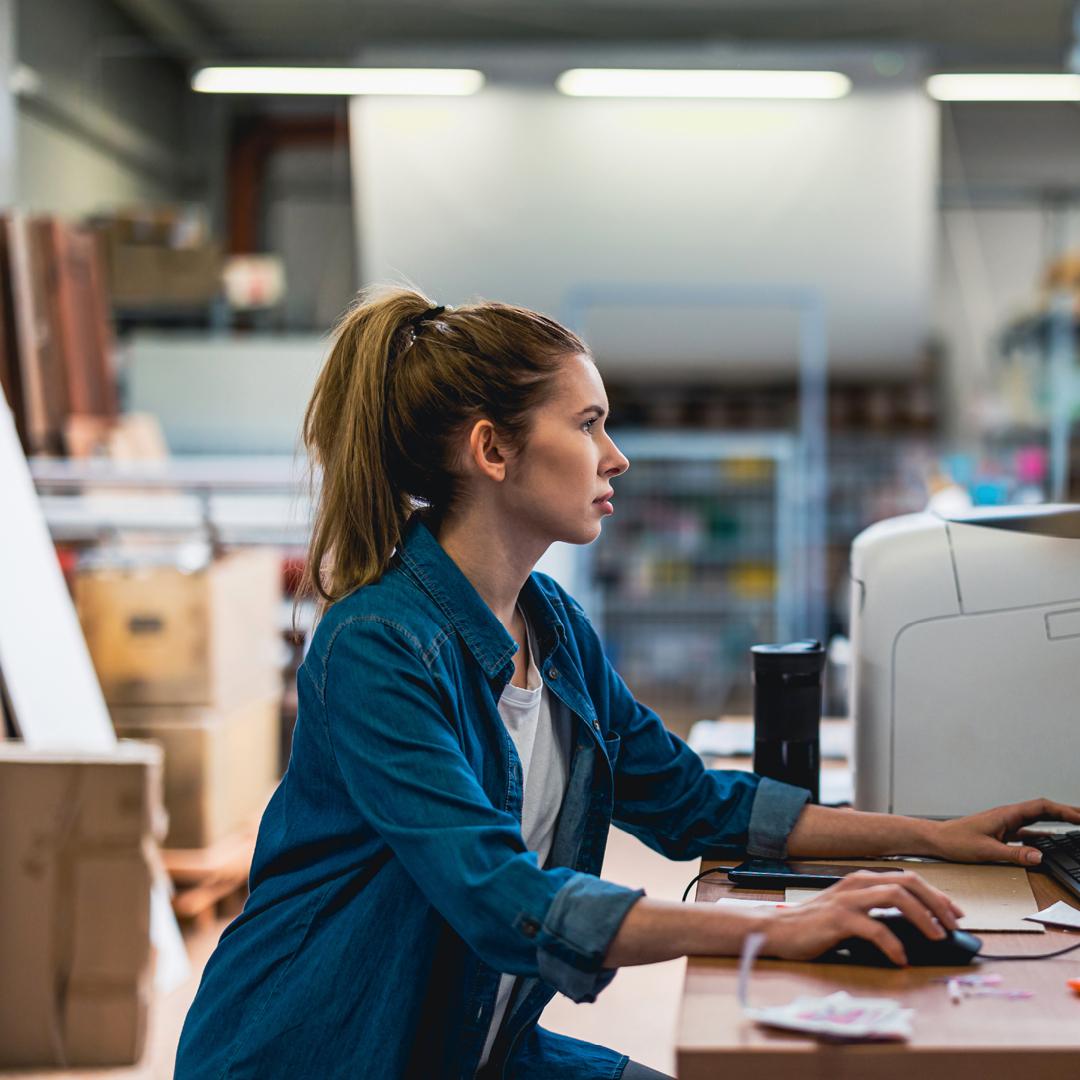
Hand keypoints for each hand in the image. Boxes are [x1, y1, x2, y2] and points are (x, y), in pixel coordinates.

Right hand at [759, 869, 962, 966]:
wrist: (777, 931)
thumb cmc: (814, 926)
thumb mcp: (849, 913)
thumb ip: (875, 913)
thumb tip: (913, 929)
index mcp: (861, 881)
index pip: (908, 879)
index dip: (935, 895)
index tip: (954, 914)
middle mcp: (856, 884)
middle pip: (908, 882)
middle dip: (936, 903)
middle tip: (953, 926)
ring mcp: (847, 900)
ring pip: (895, 896)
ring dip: (922, 917)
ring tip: (936, 938)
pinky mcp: (838, 919)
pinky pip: (874, 929)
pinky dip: (894, 945)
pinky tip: (901, 959)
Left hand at [927, 798, 1079, 865]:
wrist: (937, 839)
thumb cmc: (956, 840)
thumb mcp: (987, 850)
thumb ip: (1014, 853)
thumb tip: (1039, 855)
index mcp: (1007, 815)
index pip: (1041, 808)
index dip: (1063, 811)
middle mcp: (1008, 816)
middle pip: (1043, 810)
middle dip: (1066, 812)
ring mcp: (1005, 824)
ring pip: (1036, 820)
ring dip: (1056, 821)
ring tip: (1075, 825)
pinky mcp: (1001, 833)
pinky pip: (1027, 832)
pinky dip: (1041, 835)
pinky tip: (1050, 841)